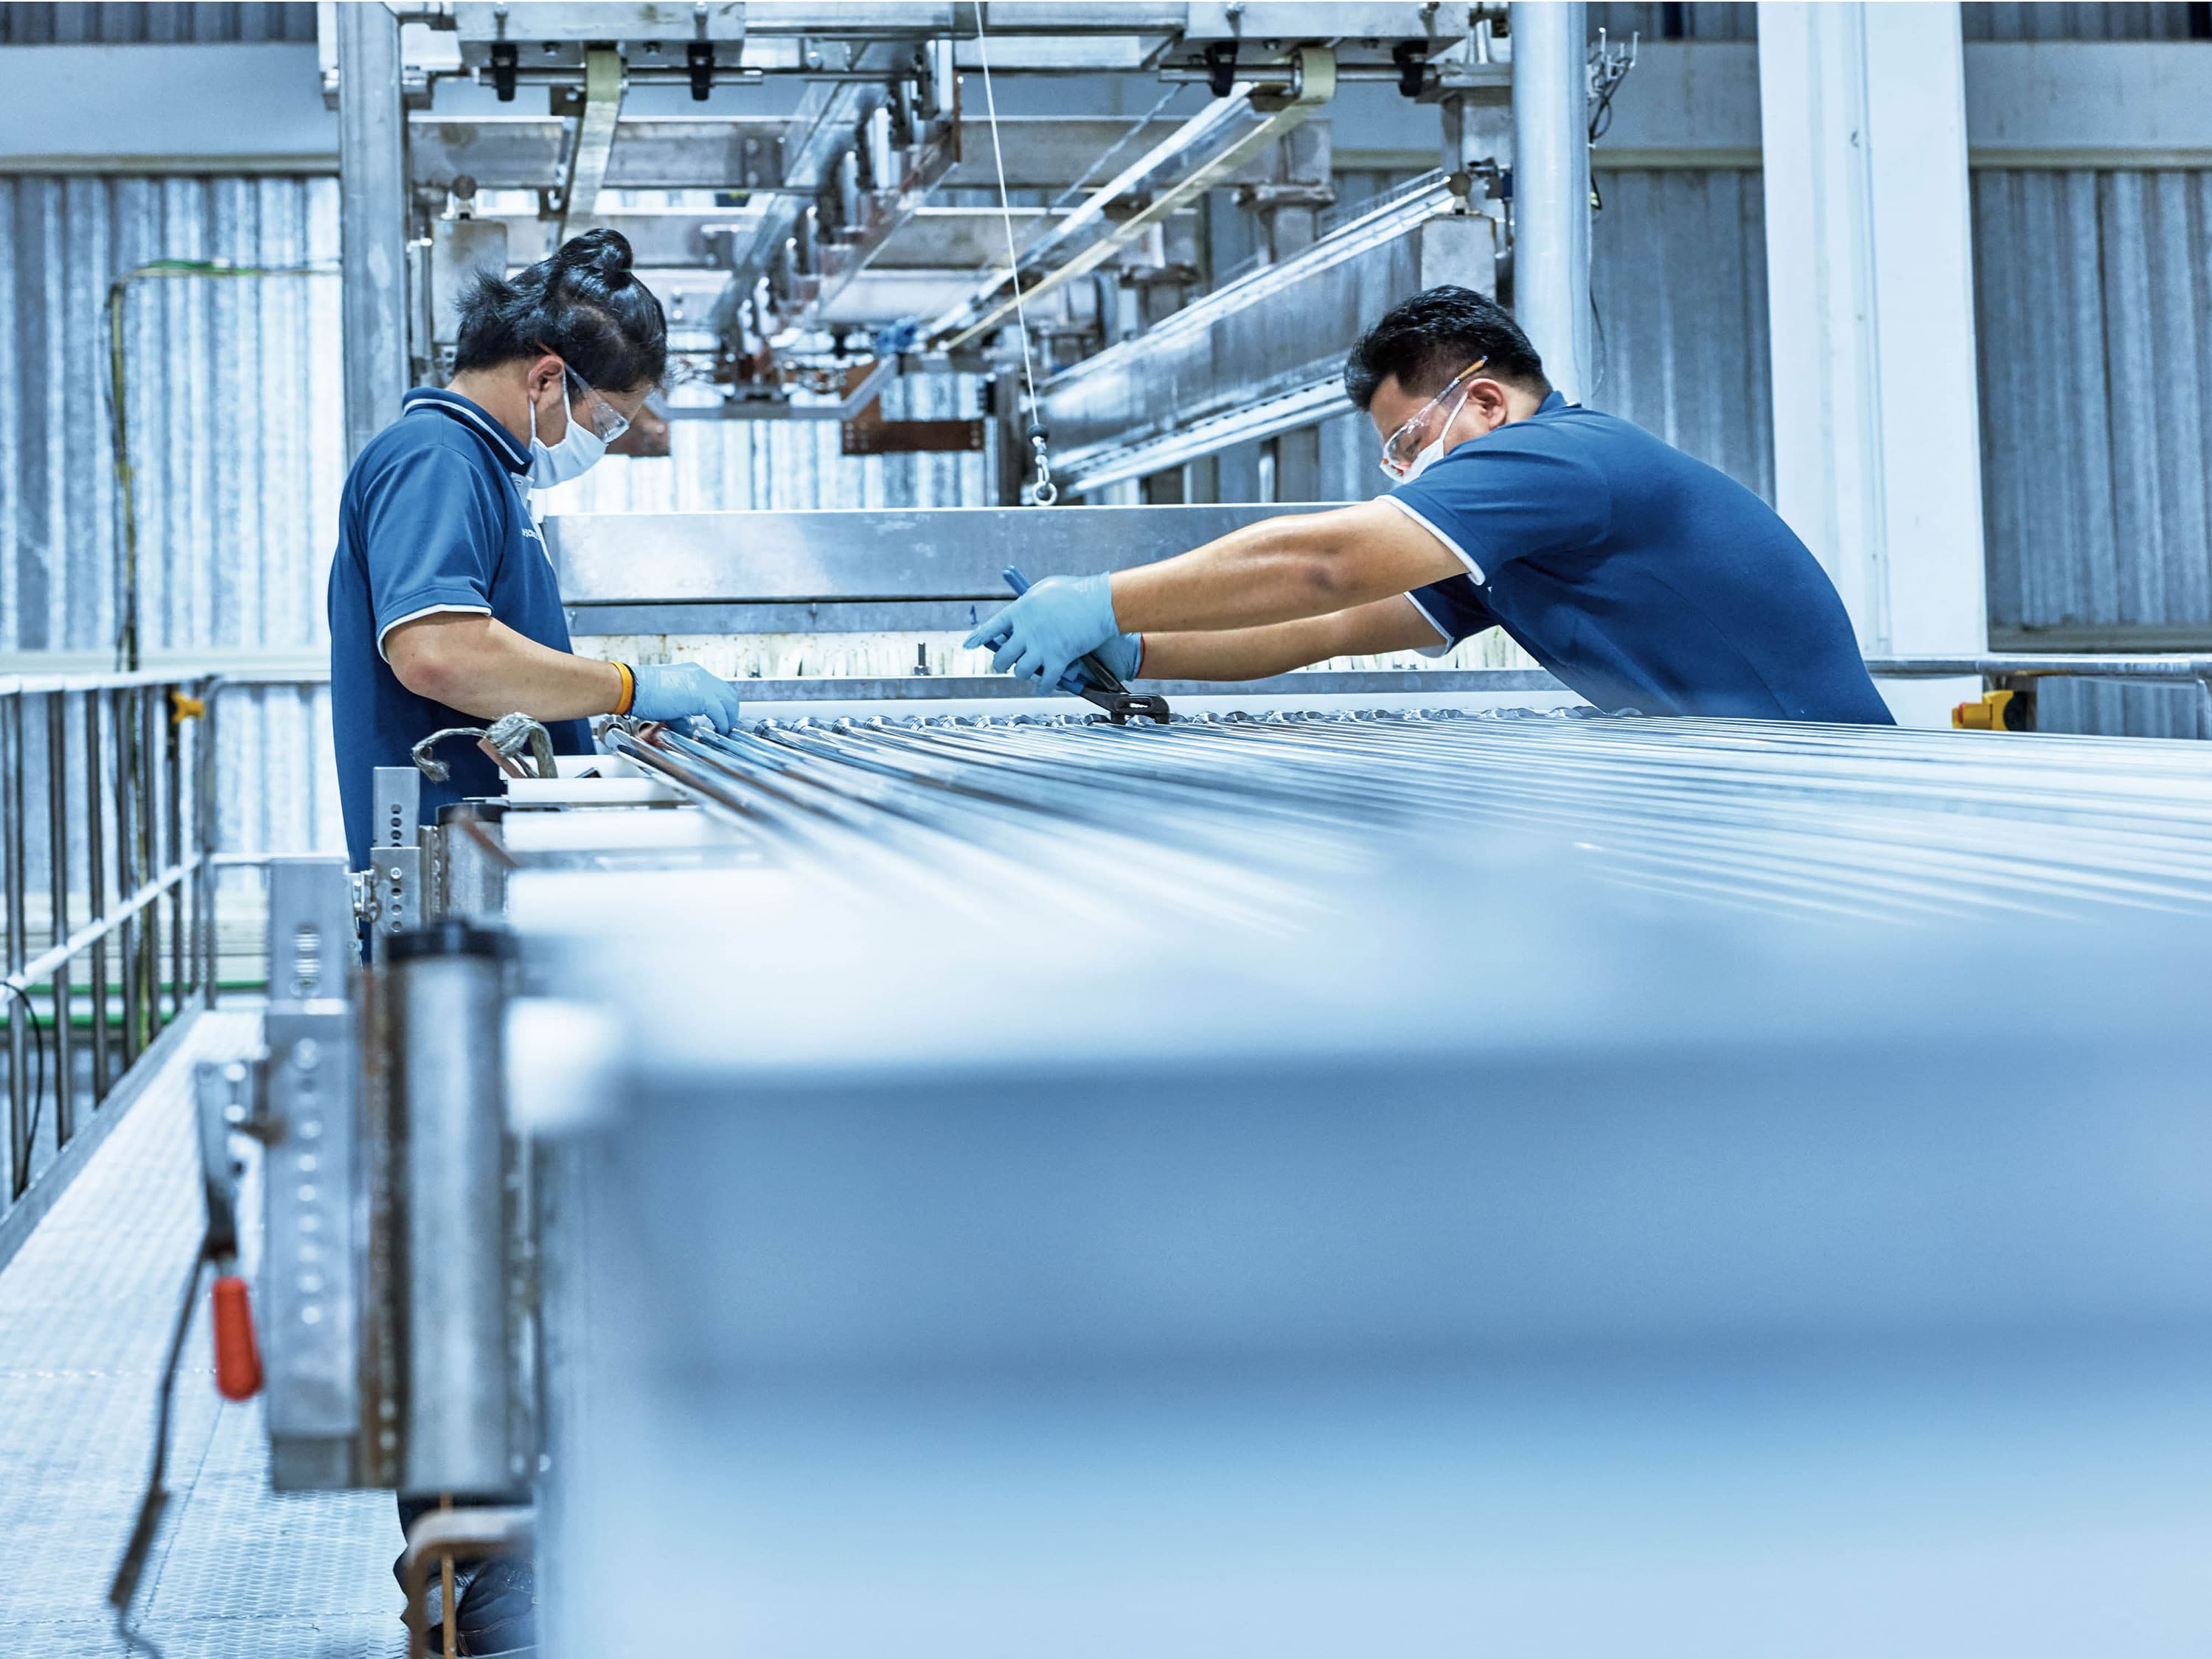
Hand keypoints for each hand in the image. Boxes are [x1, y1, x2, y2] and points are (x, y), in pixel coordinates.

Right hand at [629, 662, 743, 733]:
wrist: (632, 687)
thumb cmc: (642, 692)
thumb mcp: (669, 702)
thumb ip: (683, 715)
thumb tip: (688, 729)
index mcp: (693, 673)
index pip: (718, 688)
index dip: (723, 705)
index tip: (722, 717)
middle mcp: (700, 675)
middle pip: (729, 693)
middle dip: (731, 712)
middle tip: (727, 726)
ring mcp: (702, 684)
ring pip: (729, 701)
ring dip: (729, 718)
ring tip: (724, 730)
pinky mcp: (701, 697)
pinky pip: (720, 713)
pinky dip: (722, 724)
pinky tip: (718, 732)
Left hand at [963, 573, 1120, 689]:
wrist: (1099, 602)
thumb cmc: (1076, 591)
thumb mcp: (1047, 588)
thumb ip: (1032, 602)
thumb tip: (1027, 608)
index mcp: (1020, 611)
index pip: (991, 628)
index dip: (978, 638)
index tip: (969, 645)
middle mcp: (1026, 631)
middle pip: (1002, 657)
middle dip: (1001, 664)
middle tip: (1005, 665)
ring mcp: (1041, 647)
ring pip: (1020, 672)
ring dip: (1023, 674)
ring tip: (1027, 672)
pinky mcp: (1058, 659)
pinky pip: (1046, 681)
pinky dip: (1044, 686)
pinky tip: (1044, 686)